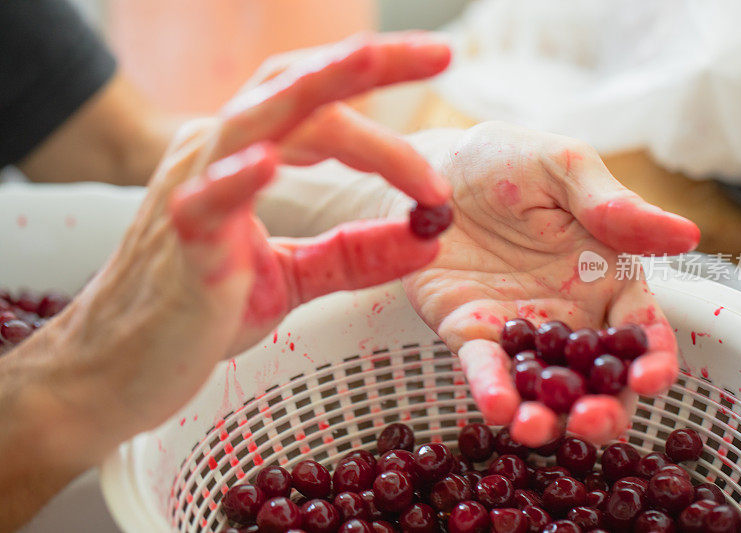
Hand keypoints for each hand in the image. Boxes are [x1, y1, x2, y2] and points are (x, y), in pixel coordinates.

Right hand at [9, 33, 452, 467]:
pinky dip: (237, 180)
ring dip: (318, 93)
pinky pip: (204, 203)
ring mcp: (193, 194)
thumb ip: (355, 254)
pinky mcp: (178, 247)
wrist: (124, 368)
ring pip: (253, 123)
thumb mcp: (294, 275)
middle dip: (366, 64)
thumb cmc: (200, 310)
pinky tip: (268, 163)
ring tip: (370, 61)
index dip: (375, 83)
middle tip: (440, 52)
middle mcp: (216, 157)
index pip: (316, 103)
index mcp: (243, 157)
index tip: (440, 74)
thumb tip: (428, 238)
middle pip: (294, 90)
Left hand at [400, 123, 699, 445]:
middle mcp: (569, 313)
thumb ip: (614, 206)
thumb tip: (688, 234)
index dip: (653, 360)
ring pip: (545, 389)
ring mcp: (519, 329)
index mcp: (606, 276)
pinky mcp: (470, 333)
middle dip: (603, 410)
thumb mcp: (561, 168)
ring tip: (537, 427)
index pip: (641, 330)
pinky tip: (497, 406)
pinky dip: (492, 389)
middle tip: (591, 421)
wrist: (429, 171)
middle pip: (598, 380)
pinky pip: (485, 369)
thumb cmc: (503, 162)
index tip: (650, 380)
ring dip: (547, 417)